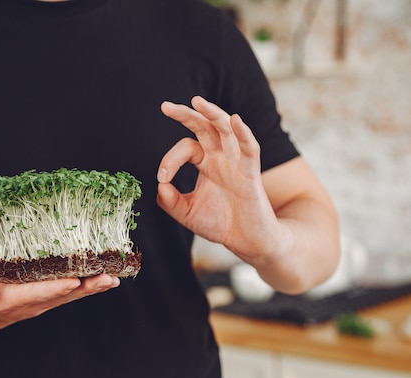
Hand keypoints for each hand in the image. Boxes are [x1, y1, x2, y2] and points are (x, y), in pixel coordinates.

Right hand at [0, 272, 119, 331]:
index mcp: (13, 300)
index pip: (37, 293)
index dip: (55, 288)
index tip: (73, 281)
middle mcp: (33, 303)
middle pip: (63, 295)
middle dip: (86, 287)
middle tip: (108, 278)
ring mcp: (43, 301)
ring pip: (72, 294)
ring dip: (93, 287)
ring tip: (114, 277)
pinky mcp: (49, 296)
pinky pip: (72, 290)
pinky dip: (89, 284)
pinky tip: (106, 276)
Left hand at [157, 96, 284, 261]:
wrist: (247, 242)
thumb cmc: (220, 223)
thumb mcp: (187, 213)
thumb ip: (170, 201)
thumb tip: (159, 186)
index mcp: (206, 163)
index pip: (186, 148)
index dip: (170, 160)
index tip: (162, 178)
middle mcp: (221, 157)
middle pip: (205, 127)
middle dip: (186, 115)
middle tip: (166, 106)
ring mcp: (237, 162)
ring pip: (226, 130)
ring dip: (213, 114)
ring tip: (197, 102)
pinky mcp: (252, 174)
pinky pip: (250, 149)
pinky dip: (244, 134)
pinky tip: (235, 120)